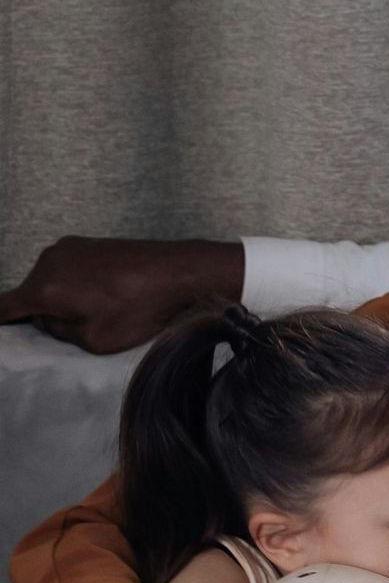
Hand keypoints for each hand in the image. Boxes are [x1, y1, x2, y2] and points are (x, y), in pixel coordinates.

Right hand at [0, 237, 243, 353]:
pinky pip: (69, 269)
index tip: (5, 327)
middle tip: (77, 327)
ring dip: (64, 297)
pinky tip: (108, 294)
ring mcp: (66, 248)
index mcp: (43, 288)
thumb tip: (46, 319)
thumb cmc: (139, 309)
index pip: (4, 307)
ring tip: (101, 309)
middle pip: (30, 294)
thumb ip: (59, 331)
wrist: (177, 271)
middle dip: (43, 312)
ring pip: (50, 281)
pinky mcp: (86, 243)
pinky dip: (78, 284)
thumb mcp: (95, 339)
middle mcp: (47, 262)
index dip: (2, 321)